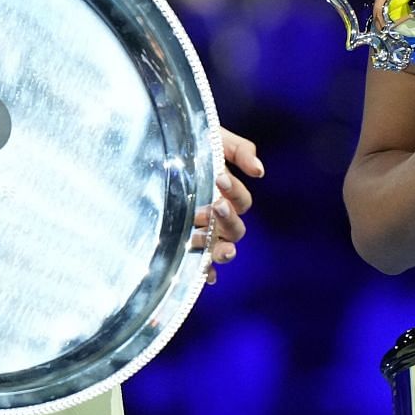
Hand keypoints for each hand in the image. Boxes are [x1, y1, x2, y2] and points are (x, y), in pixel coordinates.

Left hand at [197, 127, 262, 283]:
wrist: (154, 143)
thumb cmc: (190, 142)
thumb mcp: (216, 139)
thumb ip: (240, 150)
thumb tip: (260, 172)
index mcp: (227, 194)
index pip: (242, 202)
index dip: (234, 192)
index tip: (220, 177)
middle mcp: (217, 216)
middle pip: (236, 230)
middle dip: (228, 221)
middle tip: (215, 206)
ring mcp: (202, 231)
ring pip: (221, 248)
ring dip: (218, 248)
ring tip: (203, 238)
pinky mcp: (183, 241)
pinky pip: (201, 262)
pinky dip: (206, 271)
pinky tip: (205, 275)